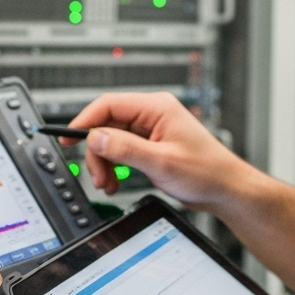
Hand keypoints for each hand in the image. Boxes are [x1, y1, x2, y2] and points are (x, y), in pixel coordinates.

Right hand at [66, 92, 263, 209]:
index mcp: (157, 108)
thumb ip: (126, 148)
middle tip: (97, 176)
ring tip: (109, 184)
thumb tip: (96, 137)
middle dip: (97, 152)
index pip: (109, 104)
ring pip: (111, 140)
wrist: (226, 190)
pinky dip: (115, 167)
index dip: (85, 120)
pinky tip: (117, 182)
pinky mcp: (151, 146)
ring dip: (105, 163)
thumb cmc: (207, 172)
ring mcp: (151, 130)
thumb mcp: (162, 163)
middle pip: (107, 125)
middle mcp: (152, 115)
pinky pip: (122, 151)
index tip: (68, 137)